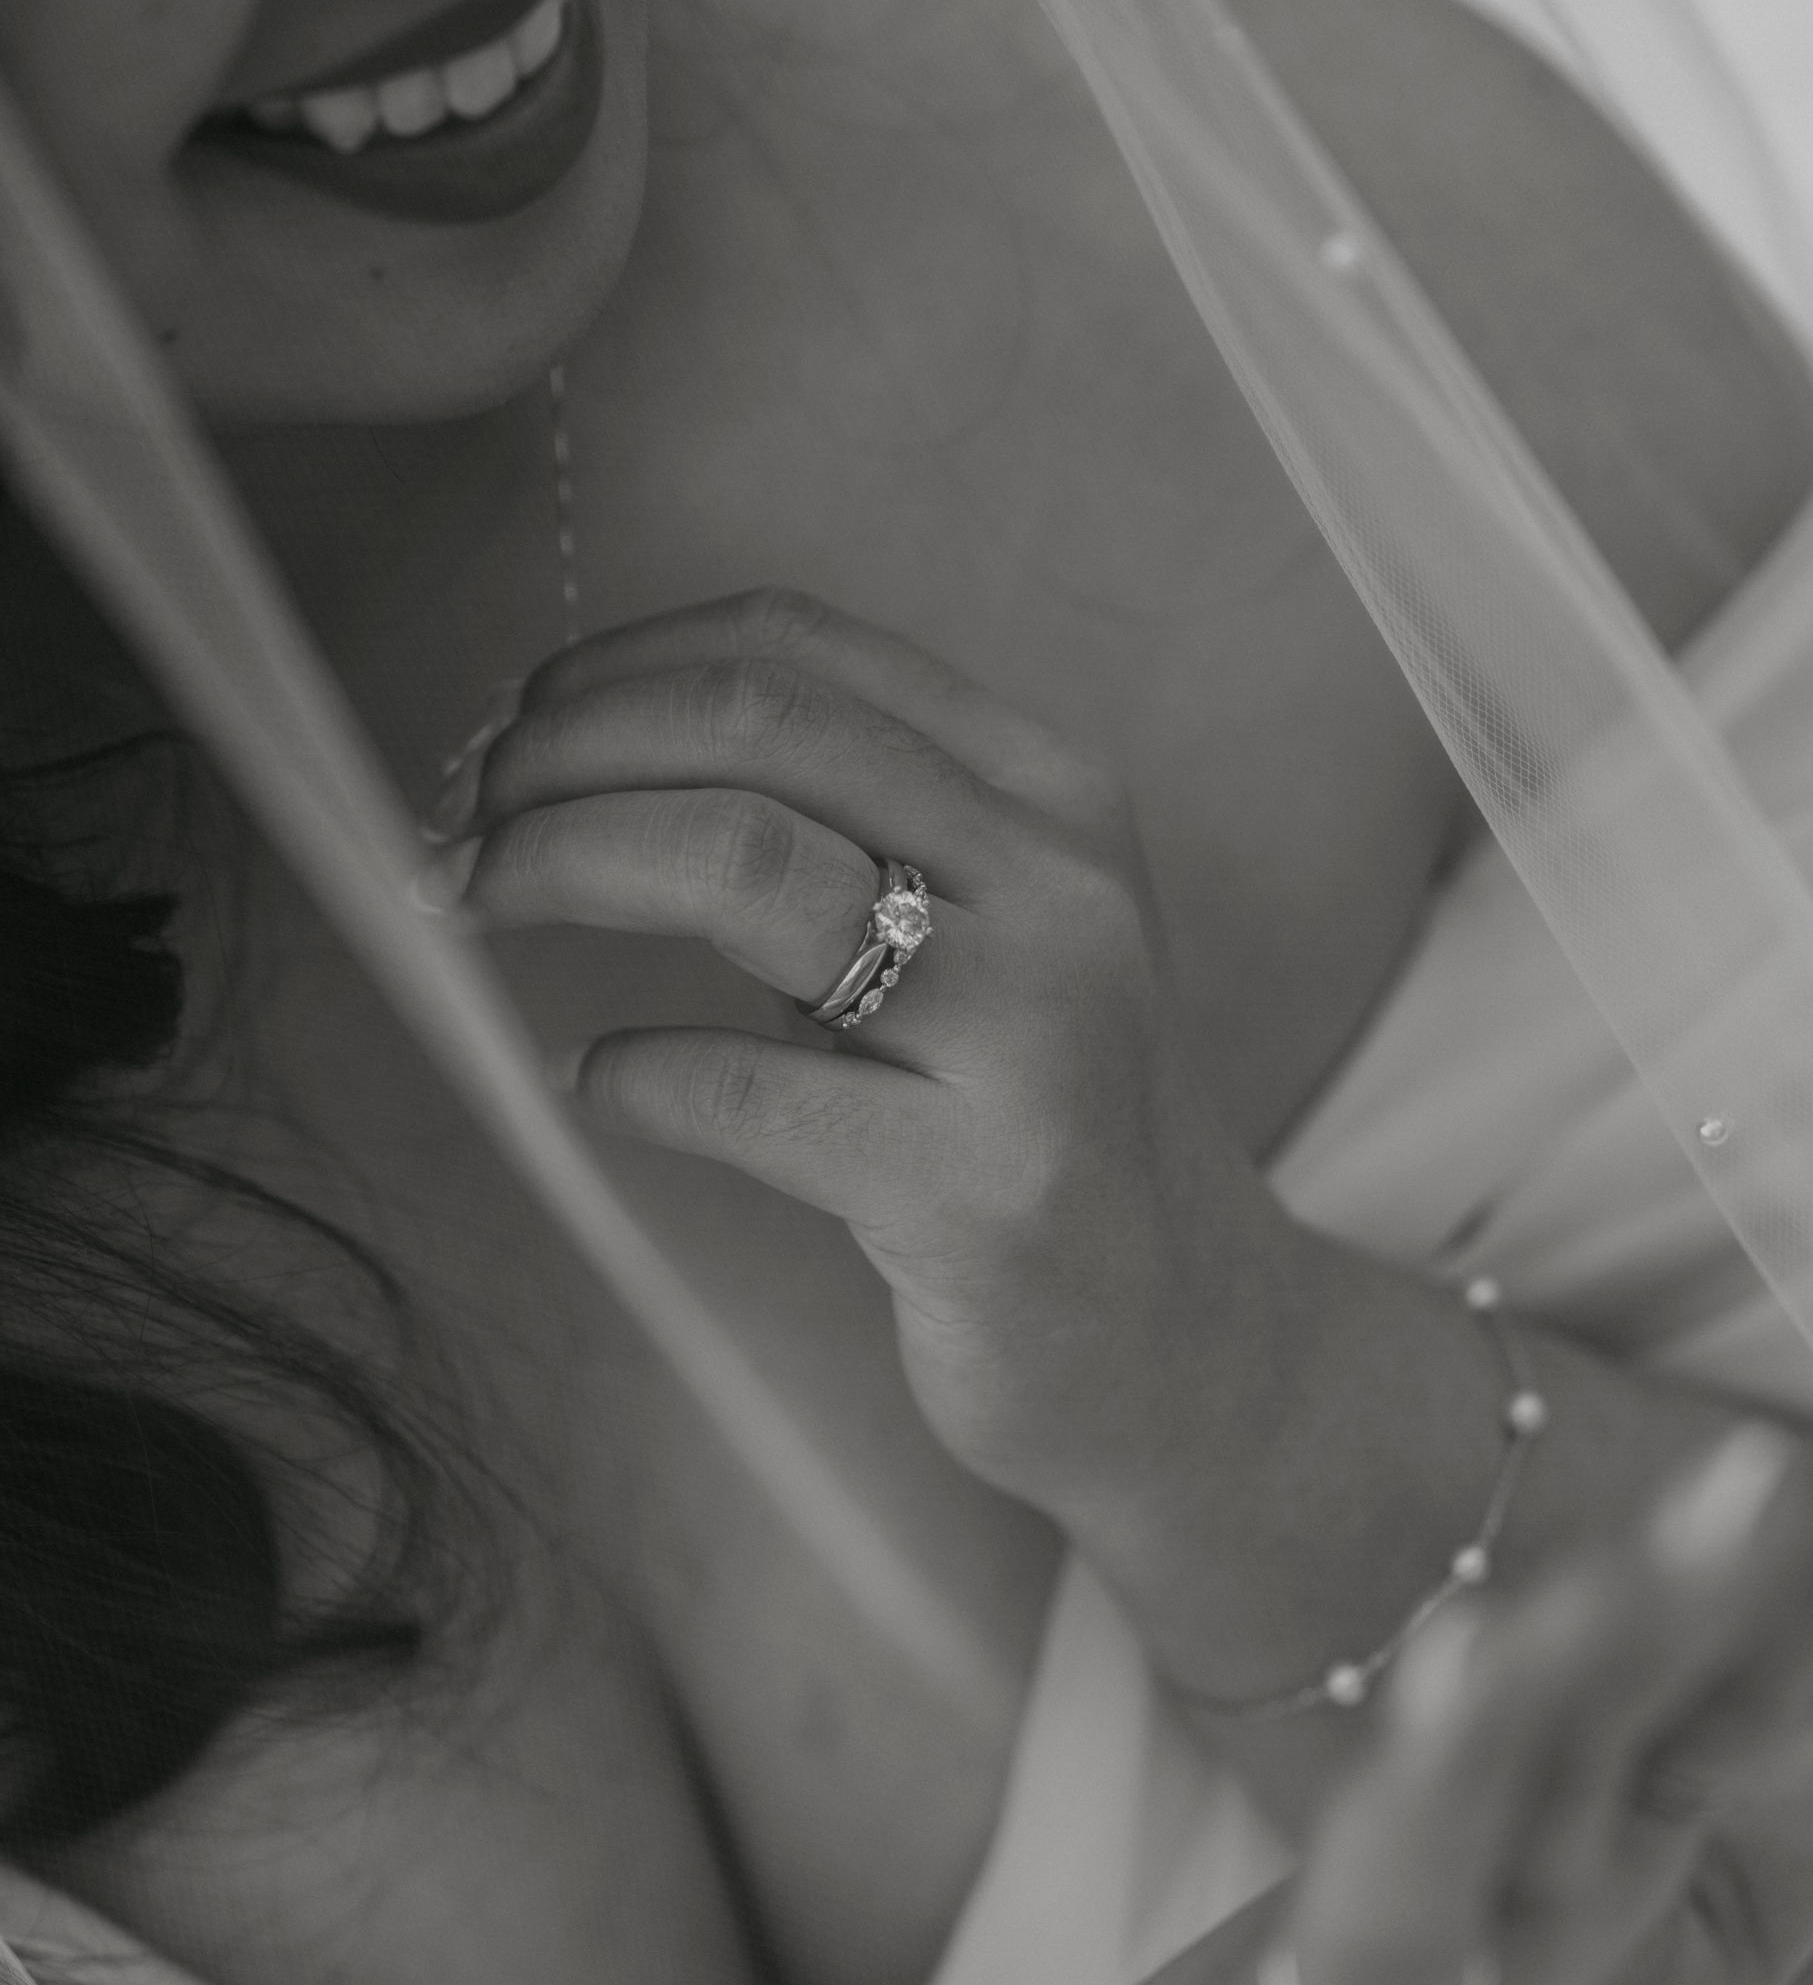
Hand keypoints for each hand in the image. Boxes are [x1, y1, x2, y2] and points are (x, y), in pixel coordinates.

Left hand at [439, 589, 1279, 1507]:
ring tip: (478, 905)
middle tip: (461, 822)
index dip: (617, 667)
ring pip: (742, 865)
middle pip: (752, 726)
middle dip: (560, 755)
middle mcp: (1054, 886)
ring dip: (559, 863)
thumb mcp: (980, 936)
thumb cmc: (1030, 1124)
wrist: (1180, 1338)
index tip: (513, 730)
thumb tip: (575, 757)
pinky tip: (592, 1084)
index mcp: (1046, 794)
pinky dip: (627, 1073)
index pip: (795, 645)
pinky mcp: (978, 1191)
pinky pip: (744, 1091)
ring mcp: (1030, 1035)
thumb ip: (837, 838)